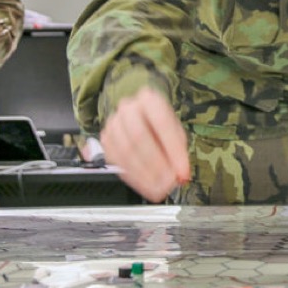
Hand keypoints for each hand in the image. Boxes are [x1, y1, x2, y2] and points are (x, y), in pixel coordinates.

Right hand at [100, 87, 190, 202]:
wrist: (141, 119)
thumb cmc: (161, 127)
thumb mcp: (176, 133)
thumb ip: (178, 152)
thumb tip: (180, 174)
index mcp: (149, 99)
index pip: (162, 123)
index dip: (173, 150)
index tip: (182, 171)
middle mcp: (128, 109)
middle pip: (139, 137)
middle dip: (156, 164)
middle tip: (169, 182)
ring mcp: (113, 124)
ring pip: (125, 151)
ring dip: (144, 175)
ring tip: (160, 188)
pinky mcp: (106, 140)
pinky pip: (117, 161)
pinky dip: (133, 177)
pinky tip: (146, 185)